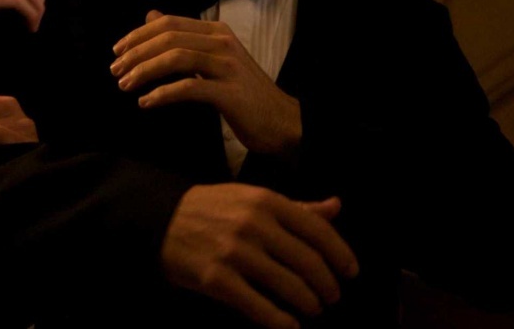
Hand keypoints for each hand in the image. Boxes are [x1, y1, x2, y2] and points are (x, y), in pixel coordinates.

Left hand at [111, 11, 300, 154]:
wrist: (282, 122)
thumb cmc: (244, 93)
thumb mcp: (213, 59)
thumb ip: (183, 38)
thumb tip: (151, 15)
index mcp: (217, 31)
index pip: (169, 23)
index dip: (139, 35)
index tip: (117, 51)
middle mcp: (223, 42)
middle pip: (169, 37)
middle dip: (136, 53)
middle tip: (115, 71)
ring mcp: (228, 66)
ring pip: (176, 57)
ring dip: (145, 71)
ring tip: (125, 86)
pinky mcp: (230, 93)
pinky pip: (189, 87)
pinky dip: (163, 94)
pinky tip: (146, 102)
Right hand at [161, 184, 357, 328]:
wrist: (162, 218)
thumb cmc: (214, 209)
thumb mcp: (254, 198)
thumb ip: (297, 207)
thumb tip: (336, 207)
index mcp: (267, 201)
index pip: (317, 230)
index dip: (341, 254)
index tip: (351, 272)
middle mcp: (254, 225)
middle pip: (308, 262)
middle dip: (327, 285)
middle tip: (332, 298)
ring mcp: (235, 253)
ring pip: (289, 286)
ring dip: (309, 304)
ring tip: (313, 310)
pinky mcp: (217, 279)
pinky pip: (259, 306)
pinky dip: (281, 322)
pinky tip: (291, 326)